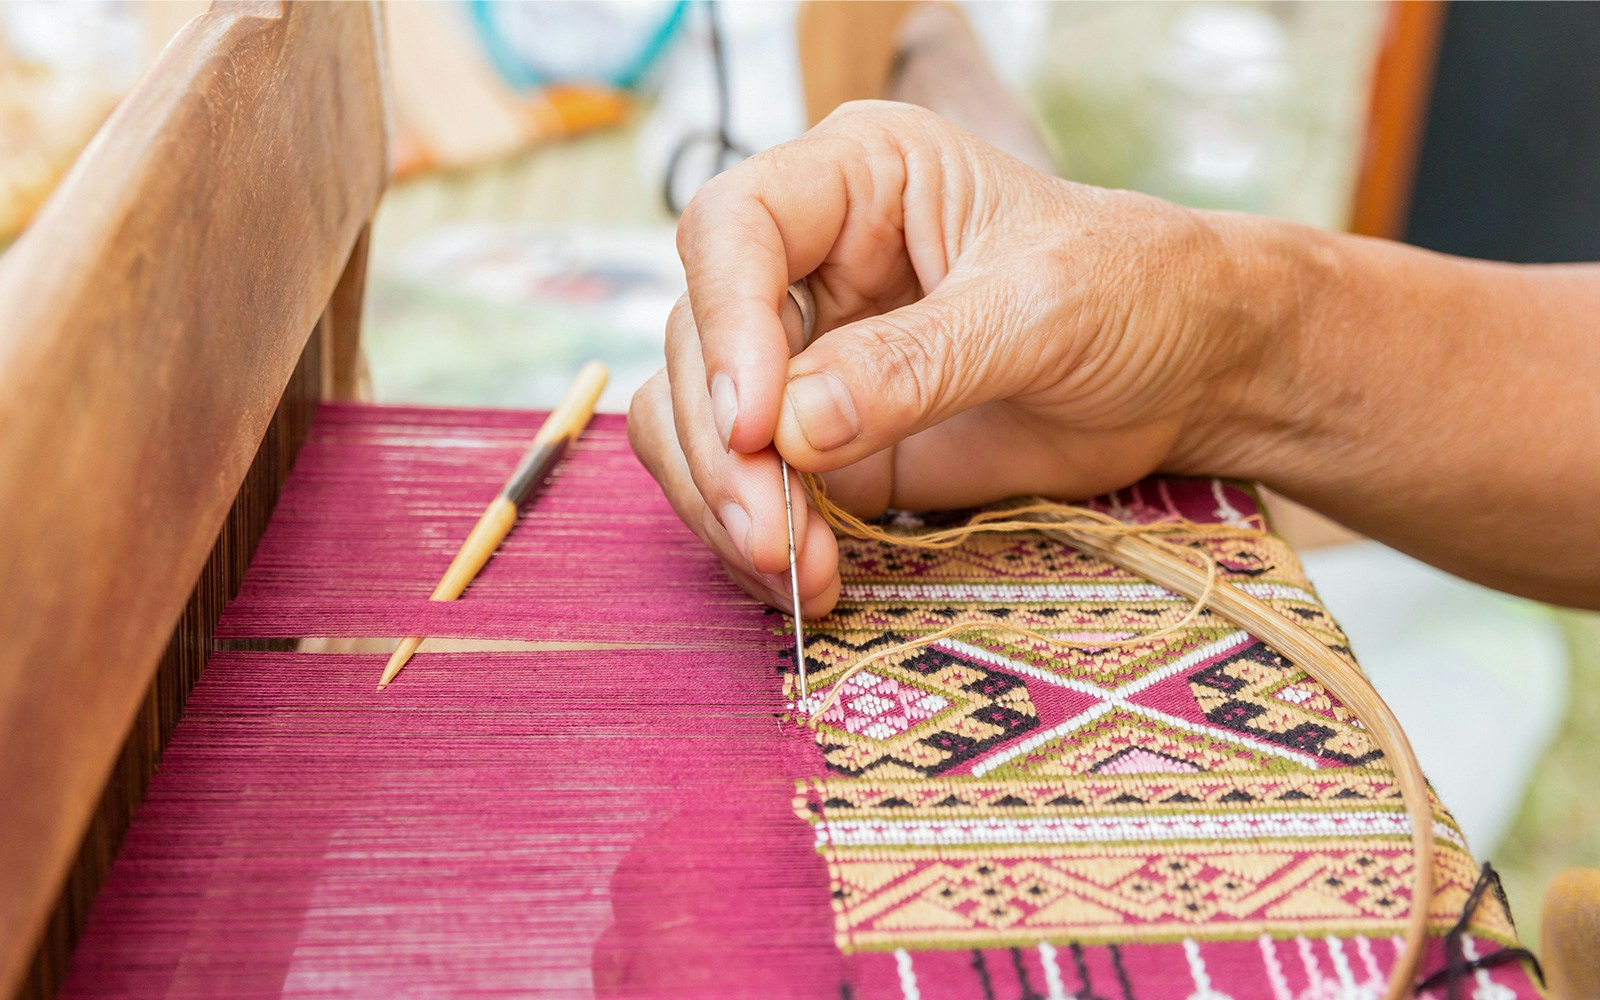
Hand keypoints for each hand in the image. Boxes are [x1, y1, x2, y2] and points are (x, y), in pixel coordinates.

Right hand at [628, 101, 1268, 615]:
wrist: (1185, 373)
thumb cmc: (1134, 291)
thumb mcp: (1041, 308)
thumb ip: (919, 362)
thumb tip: (792, 429)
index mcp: (855, 177)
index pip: (733, 227)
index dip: (724, 322)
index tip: (756, 425)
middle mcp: (808, 260)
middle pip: (696, 338)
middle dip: (721, 448)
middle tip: (774, 533)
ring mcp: (805, 354)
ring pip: (693, 418)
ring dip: (723, 501)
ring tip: (797, 569)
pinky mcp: (820, 440)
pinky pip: (744, 484)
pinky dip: (752, 534)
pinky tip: (806, 575)